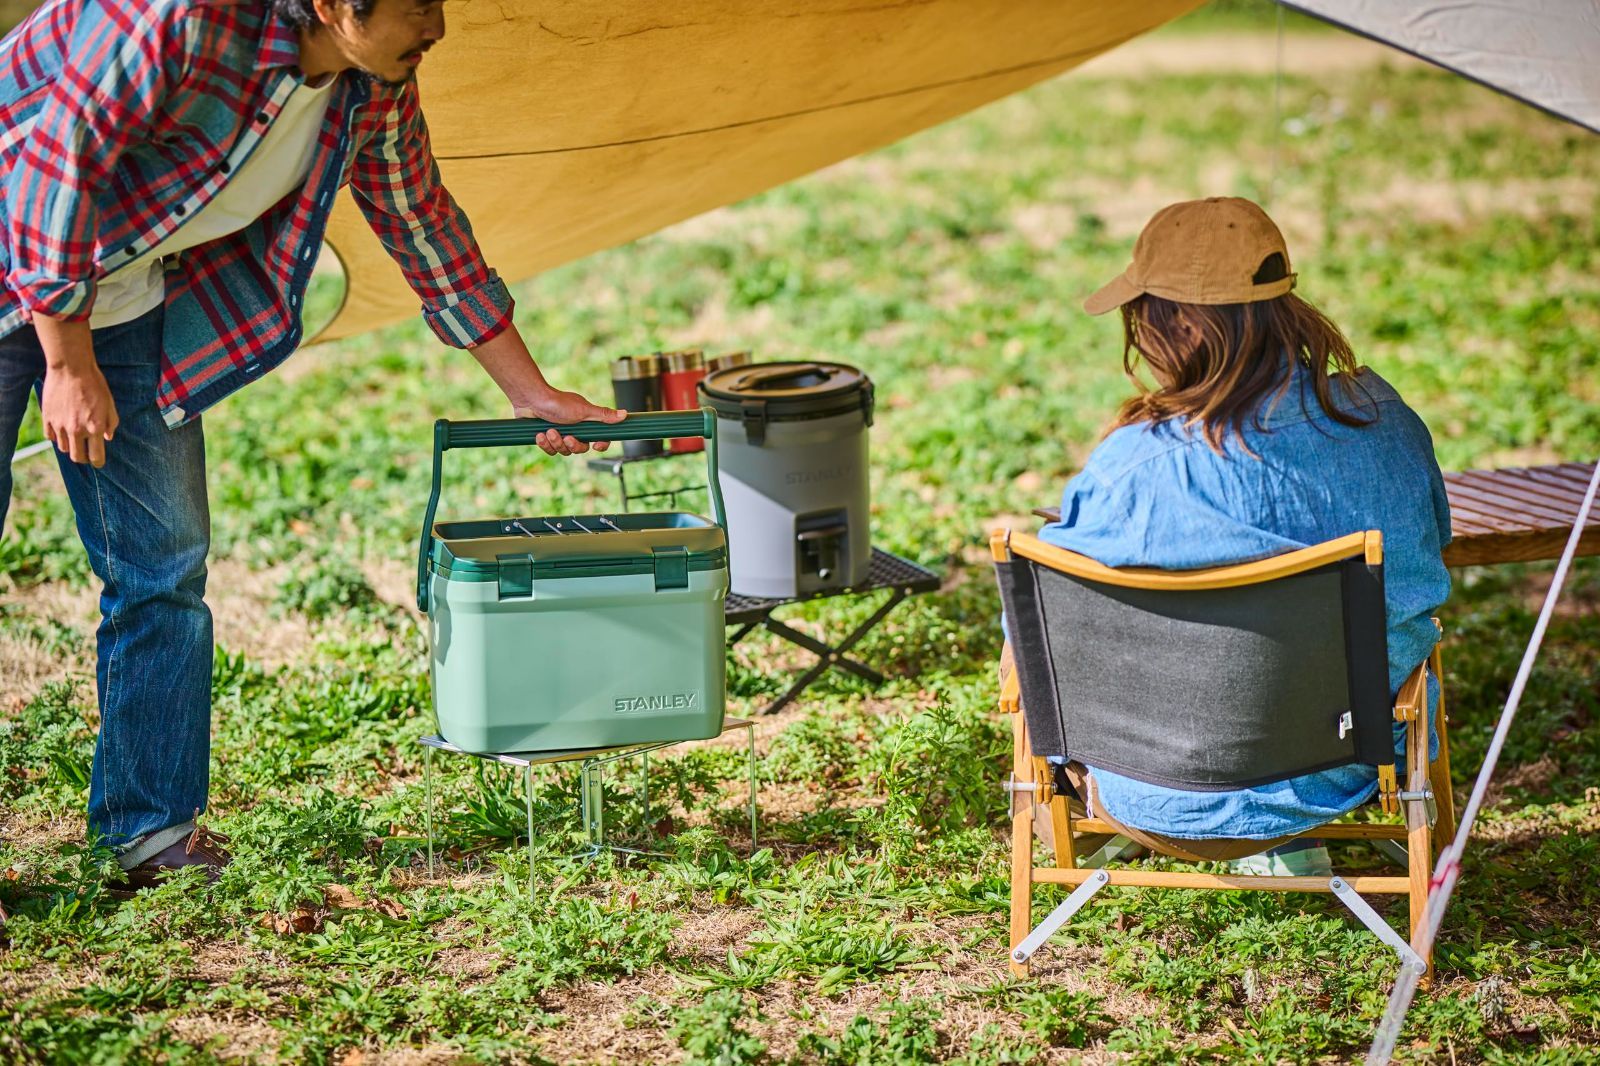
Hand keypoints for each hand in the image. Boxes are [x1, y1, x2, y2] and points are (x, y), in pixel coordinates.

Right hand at [41, 361, 118, 466]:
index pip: (96, 457)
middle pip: (77, 457)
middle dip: (84, 458)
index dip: (98, 462)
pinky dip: (57, 437)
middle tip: (86, 453)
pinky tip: (62, 429)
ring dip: (70, 446)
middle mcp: (77, 430)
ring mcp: (60, 425)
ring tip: (75, 437)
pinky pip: (50, 437)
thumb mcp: (109, 403)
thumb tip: (107, 438)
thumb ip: (111, 423)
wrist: (71, 368)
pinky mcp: (47, 418)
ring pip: (63, 448)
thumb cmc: (95, 384)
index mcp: (95, 428)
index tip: (98, 462)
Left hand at [511, 388, 625, 454]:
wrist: (531, 400)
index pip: (600, 438)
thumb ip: (603, 415)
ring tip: (549, 431)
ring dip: (556, 443)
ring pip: (564, 451)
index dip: (601, 445)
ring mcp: (561, 434)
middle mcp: (575, 429)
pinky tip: (540, 434)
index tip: (596, 445)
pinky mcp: (547, 438)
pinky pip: (550, 450)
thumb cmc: (558, 402)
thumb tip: (624, 414)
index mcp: (587, 423)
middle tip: (566, 437)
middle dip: (572, 445)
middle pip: (580, 449)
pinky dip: (544, 444)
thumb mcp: (584, 410)